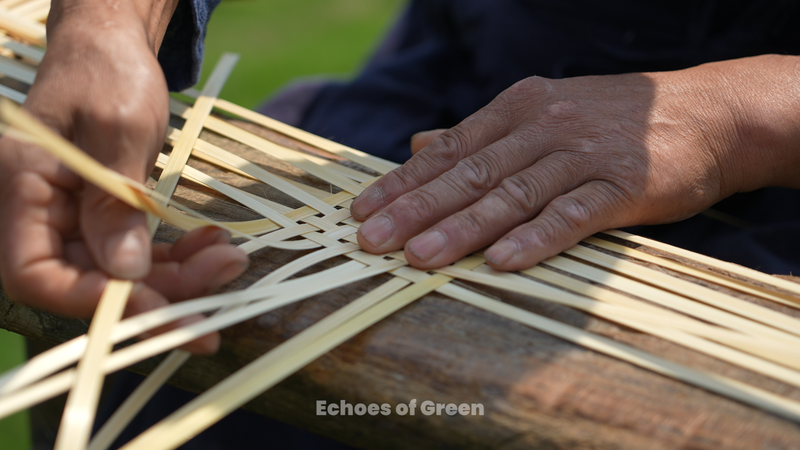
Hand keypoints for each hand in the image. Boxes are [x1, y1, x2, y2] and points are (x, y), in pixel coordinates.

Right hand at [0, 0, 246, 352]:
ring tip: (229, 257)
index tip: (162, 305)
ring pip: (120, 273)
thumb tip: (127, 272)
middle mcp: (37, 215)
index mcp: (19, 190)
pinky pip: (136, 252)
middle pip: (89, 281)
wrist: (112, 49)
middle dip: (160, 290)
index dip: (97, 300)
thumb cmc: (106, 74)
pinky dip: (175, 255)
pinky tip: (213, 244)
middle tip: (224, 276)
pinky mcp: (102, 218)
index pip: (37, 274)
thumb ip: (115, 203)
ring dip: (178, 274)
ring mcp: (70, 220)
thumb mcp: (117, 131)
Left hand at [351, 55, 799, 270]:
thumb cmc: (611, 122)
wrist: (704, 113)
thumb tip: (420, 144)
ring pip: (511, 194)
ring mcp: (582, 155)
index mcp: (516, 109)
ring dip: (463, 228)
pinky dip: (536, 237)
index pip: (448, 151)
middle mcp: (542, 127)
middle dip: (416, 209)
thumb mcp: (541, 114)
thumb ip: (479, 136)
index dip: (403, 182)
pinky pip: (571, 213)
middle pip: (469, 173)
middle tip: (372, 240)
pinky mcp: (622, 184)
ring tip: (420, 257)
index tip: (363, 211)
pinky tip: (502, 261)